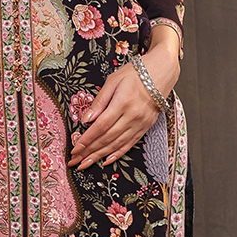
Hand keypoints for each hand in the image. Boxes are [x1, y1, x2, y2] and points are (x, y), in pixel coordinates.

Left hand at [68, 42, 178, 169]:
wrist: (161, 73)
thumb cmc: (135, 74)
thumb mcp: (113, 81)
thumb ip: (99, 101)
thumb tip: (86, 119)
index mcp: (122, 103)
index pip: (101, 126)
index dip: (87, 139)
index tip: (75, 148)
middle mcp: (132, 116)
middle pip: (107, 138)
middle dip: (89, 151)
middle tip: (75, 161)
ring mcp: (140, 123)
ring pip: (117, 144)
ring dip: (100, 156)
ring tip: (86, 164)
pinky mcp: (145, 127)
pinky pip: (130, 144)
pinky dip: (117, 154)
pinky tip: (106, 161)